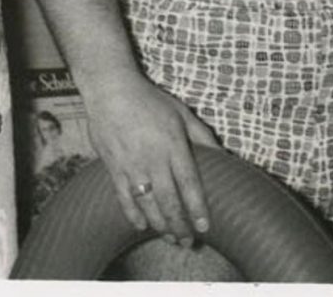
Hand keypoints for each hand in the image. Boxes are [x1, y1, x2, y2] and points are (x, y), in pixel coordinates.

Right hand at [83, 70, 219, 243]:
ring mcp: (131, 165)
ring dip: (160, 225)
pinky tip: (142, 225)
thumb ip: (201, 134)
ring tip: (171, 237)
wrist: (110, 90)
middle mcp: (153, 158)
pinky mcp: (113, 167)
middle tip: (189, 242)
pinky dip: (133, 215)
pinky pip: (124, 198)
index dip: (198, 208)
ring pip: (148, 204)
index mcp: (172, 144)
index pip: (189, 183)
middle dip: (180, 225)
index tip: (205, 226)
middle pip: (169, 200)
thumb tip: (222, 154)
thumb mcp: (181, 112)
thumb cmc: (149, 100)